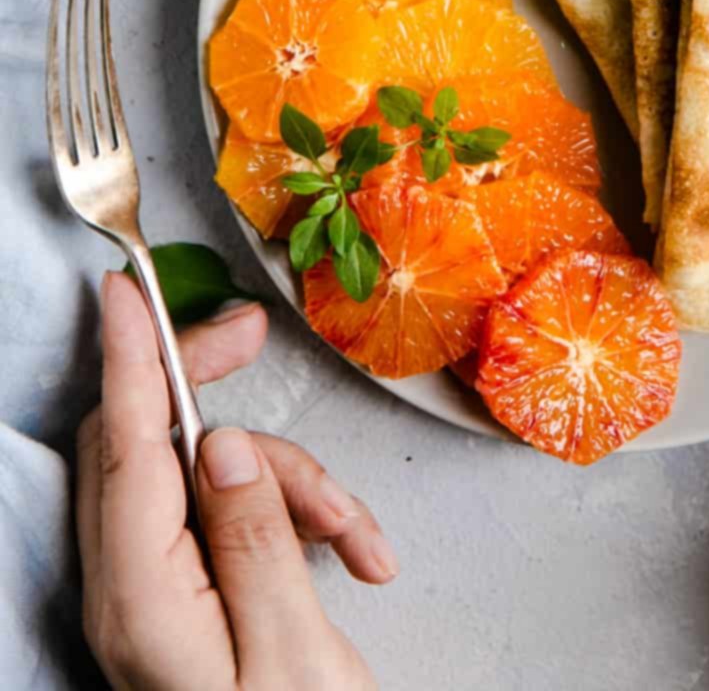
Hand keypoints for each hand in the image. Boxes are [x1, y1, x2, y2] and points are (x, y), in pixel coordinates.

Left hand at [77, 271, 393, 689]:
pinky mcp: (182, 596)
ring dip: (287, 480)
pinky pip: (224, 513)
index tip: (122, 291)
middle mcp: (127, 592)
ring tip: (353, 537)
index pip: (124, 449)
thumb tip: (224, 444)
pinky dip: (291, 515)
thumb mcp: (293, 651)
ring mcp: (149, 596)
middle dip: (212, 394)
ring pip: (199, 472)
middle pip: (146, 442)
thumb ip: (255, 538)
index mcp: (141, 602)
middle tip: (252, 335)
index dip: (125, 359)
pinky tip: (348, 552)